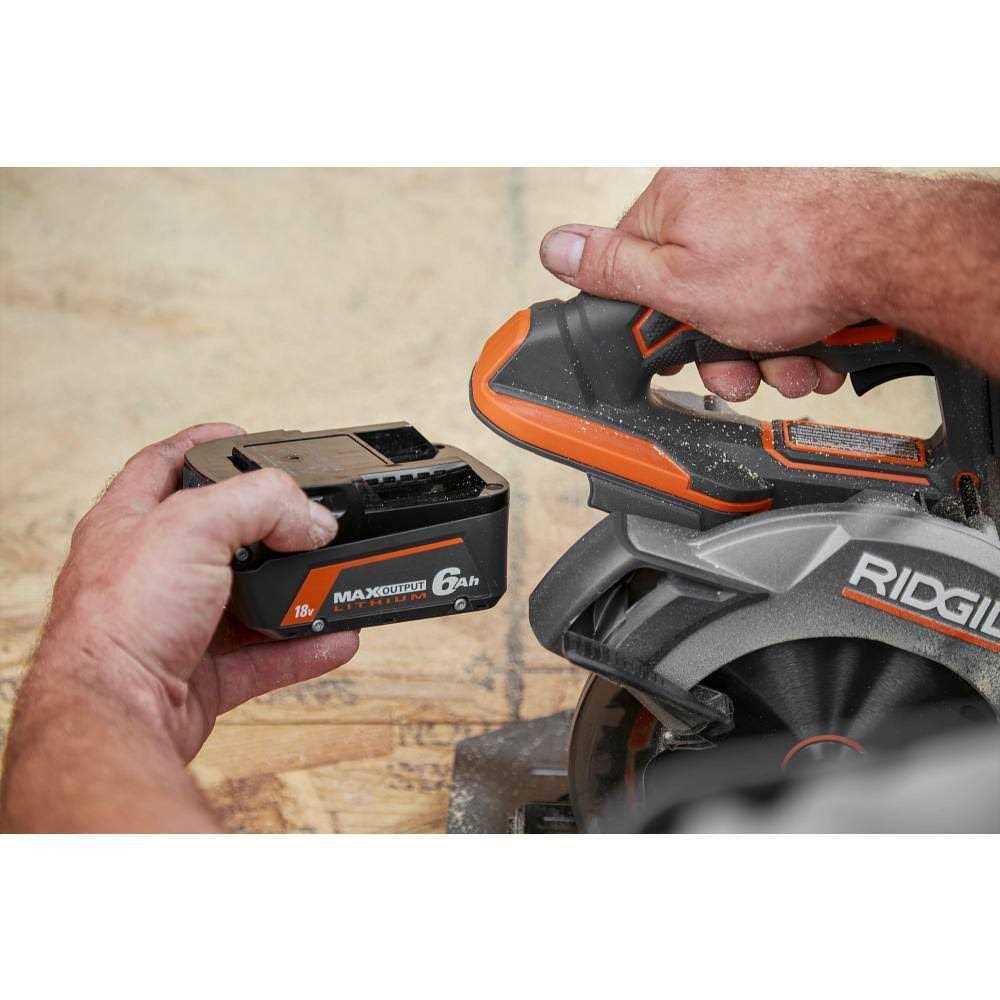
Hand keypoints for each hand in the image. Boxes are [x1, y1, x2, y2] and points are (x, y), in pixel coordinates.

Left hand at [28, 423, 358, 762]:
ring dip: (296, 593)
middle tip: (308, 522)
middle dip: (269, 529)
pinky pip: (266, 657)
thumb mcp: (193, 527)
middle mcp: (151, 573)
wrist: (115, 715)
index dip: (204, 444)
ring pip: (249, 600)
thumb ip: (262, 505)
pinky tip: (336, 638)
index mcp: (130, 522)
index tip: (245, 438)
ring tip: (332, 581)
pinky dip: (304, 649)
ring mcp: (176, 626)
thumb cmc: (119, 618)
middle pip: (221, 536)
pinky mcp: (201, 676)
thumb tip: (312, 519)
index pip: (166, 464)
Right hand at [539, 168, 887, 401]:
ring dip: (764, 351)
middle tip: (741, 369)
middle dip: (719, 347)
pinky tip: (813, 347)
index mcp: (676, 198)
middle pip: (694, 293)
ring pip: (742, 303)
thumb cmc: (790, 264)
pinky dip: (795, 328)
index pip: (634, 265)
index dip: (655, 321)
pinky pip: (781, 292)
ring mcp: (768, 214)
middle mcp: (721, 197)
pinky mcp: (807, 234)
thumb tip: (553, 249)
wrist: (892, 256)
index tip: (677, 348)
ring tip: (791, 364)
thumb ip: (611, 270)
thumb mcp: (676, 283)